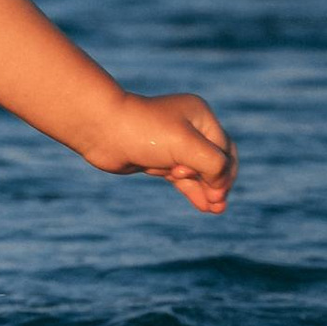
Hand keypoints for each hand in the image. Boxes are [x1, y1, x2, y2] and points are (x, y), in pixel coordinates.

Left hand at [89, 88, 236, 213]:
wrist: (101, 131)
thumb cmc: (145, 131)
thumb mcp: (186, 144)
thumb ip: (213, 163)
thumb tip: (219, 187)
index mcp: (199, 115)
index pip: (224, 149)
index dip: (225, 173)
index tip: (216, 192)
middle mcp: (189, 127)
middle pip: (214, 160)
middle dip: (219, 183)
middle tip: (218, 204)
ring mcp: (173, 144)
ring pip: (198, 171)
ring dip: (208, 190)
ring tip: (215, 210)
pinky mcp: (158, 159)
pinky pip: (183, 178)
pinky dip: (193, 190)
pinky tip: (204, 206)